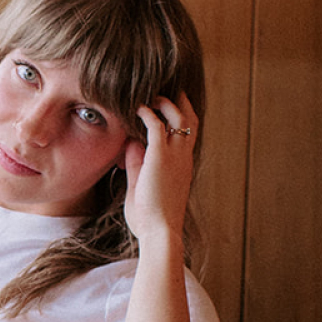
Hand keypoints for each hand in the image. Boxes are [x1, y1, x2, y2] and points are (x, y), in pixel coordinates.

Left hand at [122, 93, 198, 248]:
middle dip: (181, 101)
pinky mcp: (161, 157)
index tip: (170, 104)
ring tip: (152, 95)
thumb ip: (137, 164)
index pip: (188, 133)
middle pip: (191, 119)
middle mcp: (184, 158)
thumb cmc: (149, 218)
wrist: (159, 232)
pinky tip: (137, 108)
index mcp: (183, 166)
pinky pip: (157, 125)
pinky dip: (148, 113)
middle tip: (170, 88)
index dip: (181, 116)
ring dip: (166, 103)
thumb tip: (130, 144)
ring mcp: (175, 156)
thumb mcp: (141, 186)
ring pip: (179, 117)